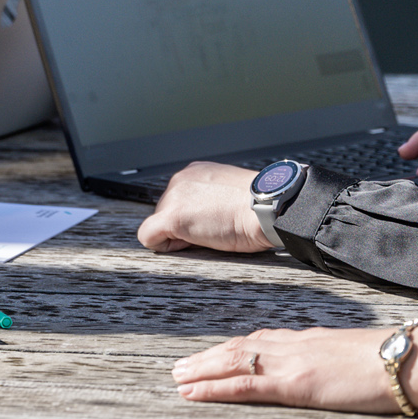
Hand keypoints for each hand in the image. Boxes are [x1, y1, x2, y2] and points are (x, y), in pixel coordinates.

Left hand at [137, 161, 272, 252]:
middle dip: (184, 227)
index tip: (213, 221)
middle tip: (214, 230)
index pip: (179, 199)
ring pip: (159, 225)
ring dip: (180, 236)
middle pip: (166, 211)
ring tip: (210, 234)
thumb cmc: (258, 206)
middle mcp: (180, 179)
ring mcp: (174, 197)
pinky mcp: (172, 217)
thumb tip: (204, 216)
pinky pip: (149, 236)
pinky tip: (188, 244)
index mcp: (196, 172)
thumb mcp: (231, 193)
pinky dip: (165, 246)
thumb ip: (211, 198)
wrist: (268, 207)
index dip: (192, 217)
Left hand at [172, 326, 405, 414]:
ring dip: (201, 370)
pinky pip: (244, 385)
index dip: (234, 347)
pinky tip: (193, 393)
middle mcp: (295, 346)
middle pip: (240, 348)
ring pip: (233, 363)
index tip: (214, 353)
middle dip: (208, 357)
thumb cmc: (398, 361)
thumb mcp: (361, 358)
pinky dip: (213, 388)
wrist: (413, 360)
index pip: (264, 341)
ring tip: (177, 379)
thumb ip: (339, 361)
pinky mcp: (295, 384)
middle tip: (180, 367)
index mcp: (312, 340)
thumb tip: (335, 369)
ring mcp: (293, 363)